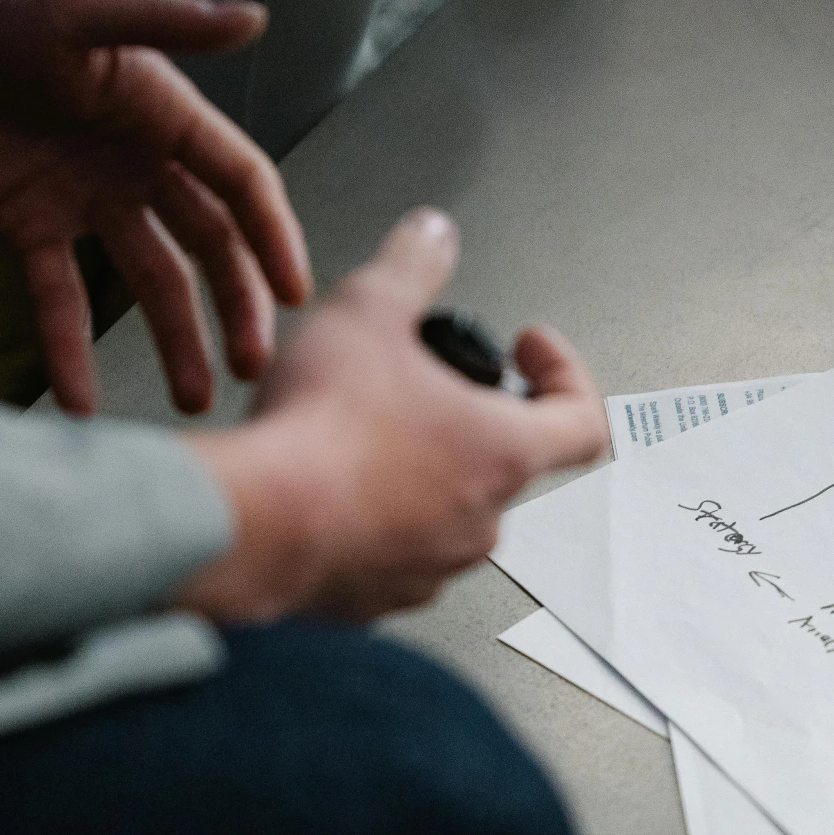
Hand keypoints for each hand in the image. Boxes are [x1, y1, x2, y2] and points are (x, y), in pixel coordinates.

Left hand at [0, 0, 311, 414]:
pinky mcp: (24, 226)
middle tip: (250, 370)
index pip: (239, 183)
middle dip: (234, 306)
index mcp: (161, 110)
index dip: (272, 237)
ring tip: (191, 404)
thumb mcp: (73, 9)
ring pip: (148, 281)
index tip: (295, 297)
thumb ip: (164, 24)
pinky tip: (79, 405)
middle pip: (207, 244)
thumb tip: (255, 19)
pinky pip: (57, 299)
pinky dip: (69, 350)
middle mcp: (135, 160)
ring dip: (175, 340)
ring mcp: (83, 198)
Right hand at [179, 209, 608, 622]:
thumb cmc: (319, 434)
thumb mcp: (368, 312)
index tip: (529, 353)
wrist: (250, 524)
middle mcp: (479, 520)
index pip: (583, 421)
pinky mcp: (375, 598)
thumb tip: (431, 236)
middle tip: (422, 387)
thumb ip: (411, 266)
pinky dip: (370, 522)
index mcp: (502, 450)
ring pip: (444, 513)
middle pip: (503, 462)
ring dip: (417, 473)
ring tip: (362, 435)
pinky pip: (390, 556)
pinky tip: (325, 488)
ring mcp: (429, 566)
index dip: (564, 376)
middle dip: (467, 419)